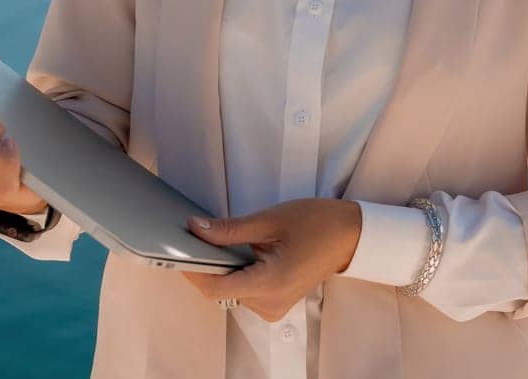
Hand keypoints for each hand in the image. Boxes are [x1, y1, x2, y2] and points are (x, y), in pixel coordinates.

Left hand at [181, 199, 362, 321]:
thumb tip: (195, 229)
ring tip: (221, 241)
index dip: (192, 270)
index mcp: (270, 283)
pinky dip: (233, 273)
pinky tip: (236, 253)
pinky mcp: (275, 304)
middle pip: (220, 291)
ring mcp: (273, 307)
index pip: (216, 288)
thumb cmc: (316, 223)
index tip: (178, 249)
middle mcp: (271, 304)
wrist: (349, 236)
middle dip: (205, 265)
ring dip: (219, 269)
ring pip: (229, 292)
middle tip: (196, 236)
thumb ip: (229, 230)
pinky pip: (242, 292)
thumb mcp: (269, 220)